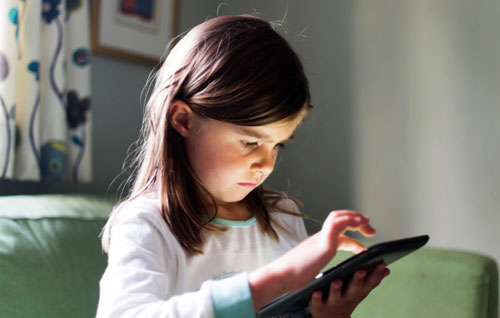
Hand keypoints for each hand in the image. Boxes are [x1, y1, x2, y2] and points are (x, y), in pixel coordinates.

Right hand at [249, 210, 375, 309]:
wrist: (282, 276)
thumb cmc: (294, 276)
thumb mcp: (313, 269)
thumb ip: (321, 265)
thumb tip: (329, 275)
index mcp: (319, 244)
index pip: (340, 235)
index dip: (355, 239)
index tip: (364, 248)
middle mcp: (320, 238)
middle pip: (340, 220)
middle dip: (357, 221)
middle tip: (371, 230)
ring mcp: (321, 238)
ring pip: (338, 217)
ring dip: (354, 217)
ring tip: (366, 222)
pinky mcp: (322, 242)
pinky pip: (336, 224)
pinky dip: (348, 220)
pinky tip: (358, 222)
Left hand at [308, 263, 389, 317]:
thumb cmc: (346, 299)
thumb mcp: (360, 291)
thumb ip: (372, 280)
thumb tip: (386, 268)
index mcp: (357, 291)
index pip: (369, 282)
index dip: (376, 274)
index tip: (382, 263)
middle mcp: (346, 297)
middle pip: (354, 288)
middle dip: (358, 280)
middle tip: (362, 270)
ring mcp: (332, 302)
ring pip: (335, 295)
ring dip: (337, 288)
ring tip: (337, 281)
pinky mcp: (318, 305)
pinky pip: (317, 301)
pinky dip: (317, 297)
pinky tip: (317, 291)